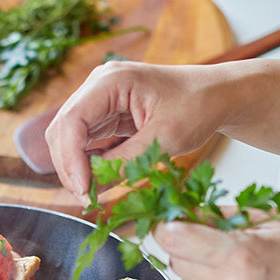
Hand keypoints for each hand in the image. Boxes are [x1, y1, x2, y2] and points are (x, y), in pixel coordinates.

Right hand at [44, 61, 224, 197]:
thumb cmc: (199, 107)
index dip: (70, 158)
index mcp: (112, 80)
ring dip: (76, 167)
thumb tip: (94, 188)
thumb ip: (127, 162)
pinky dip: (88, 163)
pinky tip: (99, 182)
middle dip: (69, 166)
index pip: (72, 120)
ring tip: (92, 194)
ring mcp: (100, 99)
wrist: (217, 96)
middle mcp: (99, 85)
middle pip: (63, 129)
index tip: (83, 189)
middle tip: (87, 198)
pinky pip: (85, 141)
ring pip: (69, 137)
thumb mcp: (166, 139)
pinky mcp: (106, 114)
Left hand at [153, 217, 279, 279]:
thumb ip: (228, 216)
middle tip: (212, 241)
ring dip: (201, 274)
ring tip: (235, 266)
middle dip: (188, 248)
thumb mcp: (277, 220)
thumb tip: (190, 211)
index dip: (169, 226)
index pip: (174, 238)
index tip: (172, 222)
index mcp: (241, 256)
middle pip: (178, 263)